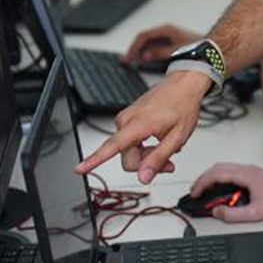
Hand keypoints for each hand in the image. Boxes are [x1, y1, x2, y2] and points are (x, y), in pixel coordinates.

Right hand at [74, 70, 211, 182]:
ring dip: (147, 155)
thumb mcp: (177, 137)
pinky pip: (131, 142)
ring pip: (129, 151)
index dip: (94, 160)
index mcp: (137, 124)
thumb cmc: (182, 105)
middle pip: (127, 158)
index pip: (112, 147)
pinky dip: (145, 146)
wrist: (183, 84)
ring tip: (167, 148)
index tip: (79, 169)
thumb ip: (159, 158)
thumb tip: (143, 177)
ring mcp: (125, 119)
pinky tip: (159, 140)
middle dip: (147, 164)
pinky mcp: (128, 119)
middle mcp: (125, 121)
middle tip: (169, 162)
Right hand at [122, 24, 200, 63]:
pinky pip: (156, 47)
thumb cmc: (200, 47)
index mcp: (166, 30)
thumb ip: (160, 53)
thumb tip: (146, 56)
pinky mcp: (173, 44)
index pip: (143, 36)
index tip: (129, 57)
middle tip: (127, 60)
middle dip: (135, 50)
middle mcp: (167, 32)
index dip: (134, 47)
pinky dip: (149, 54)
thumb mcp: (177, 51)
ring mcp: (170, 38)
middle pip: (145, 39)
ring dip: (141, 52)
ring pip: (150, 44)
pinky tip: (145, 61)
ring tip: (133, 62)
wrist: (215, 50)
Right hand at [190, 163, 262, 222]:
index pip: (217, 174)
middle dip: (203, 179)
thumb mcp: (255, 213)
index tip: (194, 193)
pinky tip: (221, 191)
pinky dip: (221, 179)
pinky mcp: (254, 176)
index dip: (202, 183)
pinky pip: (232, 172)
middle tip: (195, 192)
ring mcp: (251, 171)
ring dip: (212, 178)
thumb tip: (217, 212)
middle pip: (218, 168)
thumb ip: (233, 214)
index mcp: (246, 175)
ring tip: (205, 192)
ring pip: (225, 169)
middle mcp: (247, 170)